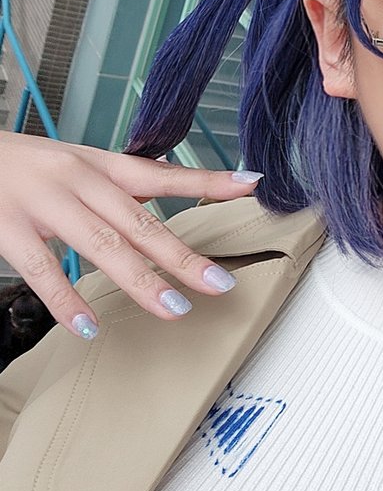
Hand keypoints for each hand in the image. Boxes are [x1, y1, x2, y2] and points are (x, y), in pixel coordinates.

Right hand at [0, 131, 263, 339]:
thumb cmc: (23, 165)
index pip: (161, 174)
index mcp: (97, 165)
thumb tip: (176, 189)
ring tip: (173, 309)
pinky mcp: (6, 226)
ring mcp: (42, 203)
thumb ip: (122, 184)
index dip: (206, 181)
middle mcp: (76, 180)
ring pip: (101, 245)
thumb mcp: (76, 164)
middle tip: (218, 283)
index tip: (250, 185)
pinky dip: (66, 300)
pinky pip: (41, 270)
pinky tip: (89, 326)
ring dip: (140, 280)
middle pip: (139, 222)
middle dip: (182, 255)